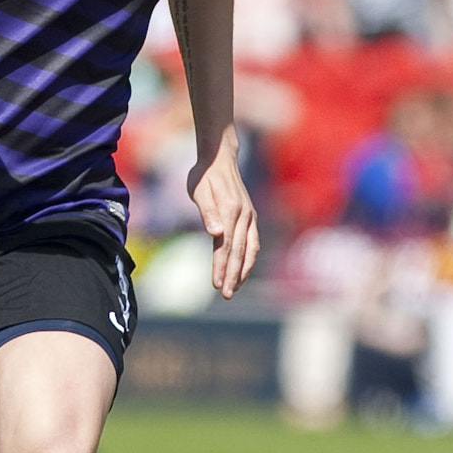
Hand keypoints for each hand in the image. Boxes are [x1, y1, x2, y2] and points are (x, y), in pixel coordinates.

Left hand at [188, 140, 258, 299]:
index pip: (226, 246)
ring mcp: (249, 216)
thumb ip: (207, 212)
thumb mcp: (199, 190)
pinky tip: (243, 269)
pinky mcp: (250, 217)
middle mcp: (244, 216)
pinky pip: (253, 242)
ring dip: (244, 270)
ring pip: (251, 249)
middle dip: (234, 275)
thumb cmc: (204, 175)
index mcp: (231, 211)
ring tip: (235, 287)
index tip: (217, 284)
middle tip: (227, 295)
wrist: (219, 158)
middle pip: (240, 251)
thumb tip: (215, 233)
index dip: (222, 266)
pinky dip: (249, 258)